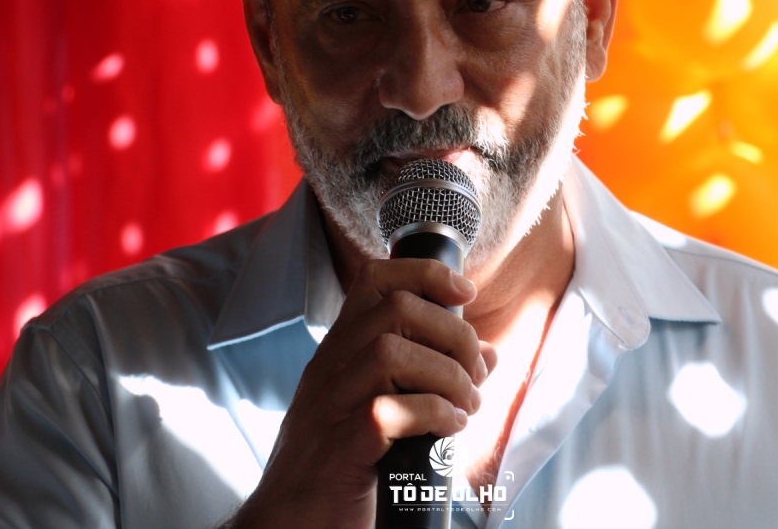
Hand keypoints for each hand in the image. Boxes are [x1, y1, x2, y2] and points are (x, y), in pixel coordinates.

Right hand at [228, 258, 496, 528]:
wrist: (292, 521)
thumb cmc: (340, 464)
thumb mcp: (377, 406)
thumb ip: (425, 375)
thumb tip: (486, 354)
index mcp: (339, 350)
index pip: (375, 279)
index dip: (427, 274)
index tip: (467, 292)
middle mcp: (330, 368)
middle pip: (395, 309)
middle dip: (453, 333)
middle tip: (475, 374)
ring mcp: (331, 404)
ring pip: (390, 351)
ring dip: (447, 375)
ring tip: (467, 406)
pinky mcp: (341, 447)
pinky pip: (390, 410)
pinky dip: (433, 414)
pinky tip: (450, 430)